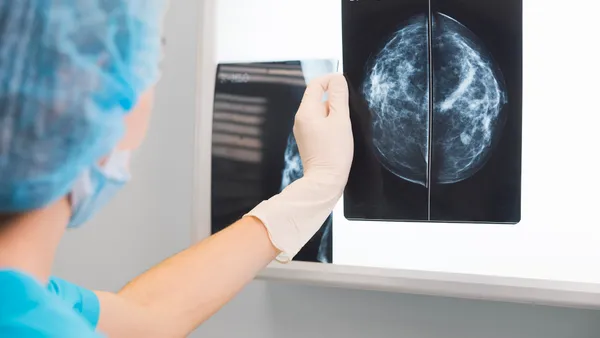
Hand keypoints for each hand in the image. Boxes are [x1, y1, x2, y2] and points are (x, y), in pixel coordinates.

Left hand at [246, 74, 353, 261]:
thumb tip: (337, 79)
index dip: (331, 80)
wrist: (325, 181)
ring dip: (334, 114)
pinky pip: (319, 124)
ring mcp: (303, 130)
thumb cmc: (333, 153)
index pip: (316, 84)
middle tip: (347, 114)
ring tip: (343, 128)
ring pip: (320, 112)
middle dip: (334, 101)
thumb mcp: (341, 120)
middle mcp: (301, 119)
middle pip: (318, 98)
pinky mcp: (308, 140)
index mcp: (306, 111)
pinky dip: (330, 125)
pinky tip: (338, 136)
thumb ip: (338, 96)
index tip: (344, 84)